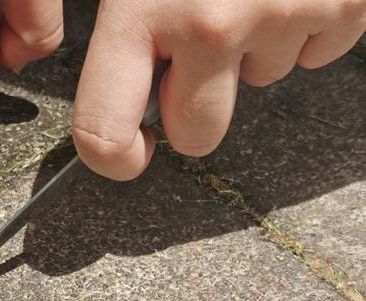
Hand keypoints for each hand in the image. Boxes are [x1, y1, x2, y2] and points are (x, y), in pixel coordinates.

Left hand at [73, 0, 365, 179]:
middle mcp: (211, 25)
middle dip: (192, 108)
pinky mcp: (344, 8)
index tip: (129, 153)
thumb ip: (117, 12)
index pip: (104, 132)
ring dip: (247, 52)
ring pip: (256, 85)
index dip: (113, 159)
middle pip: (195, 135)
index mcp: (141, 7)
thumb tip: (87, 71)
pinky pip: (311, 53)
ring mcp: (284, 17)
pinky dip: (297, 27)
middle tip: (194, 54)